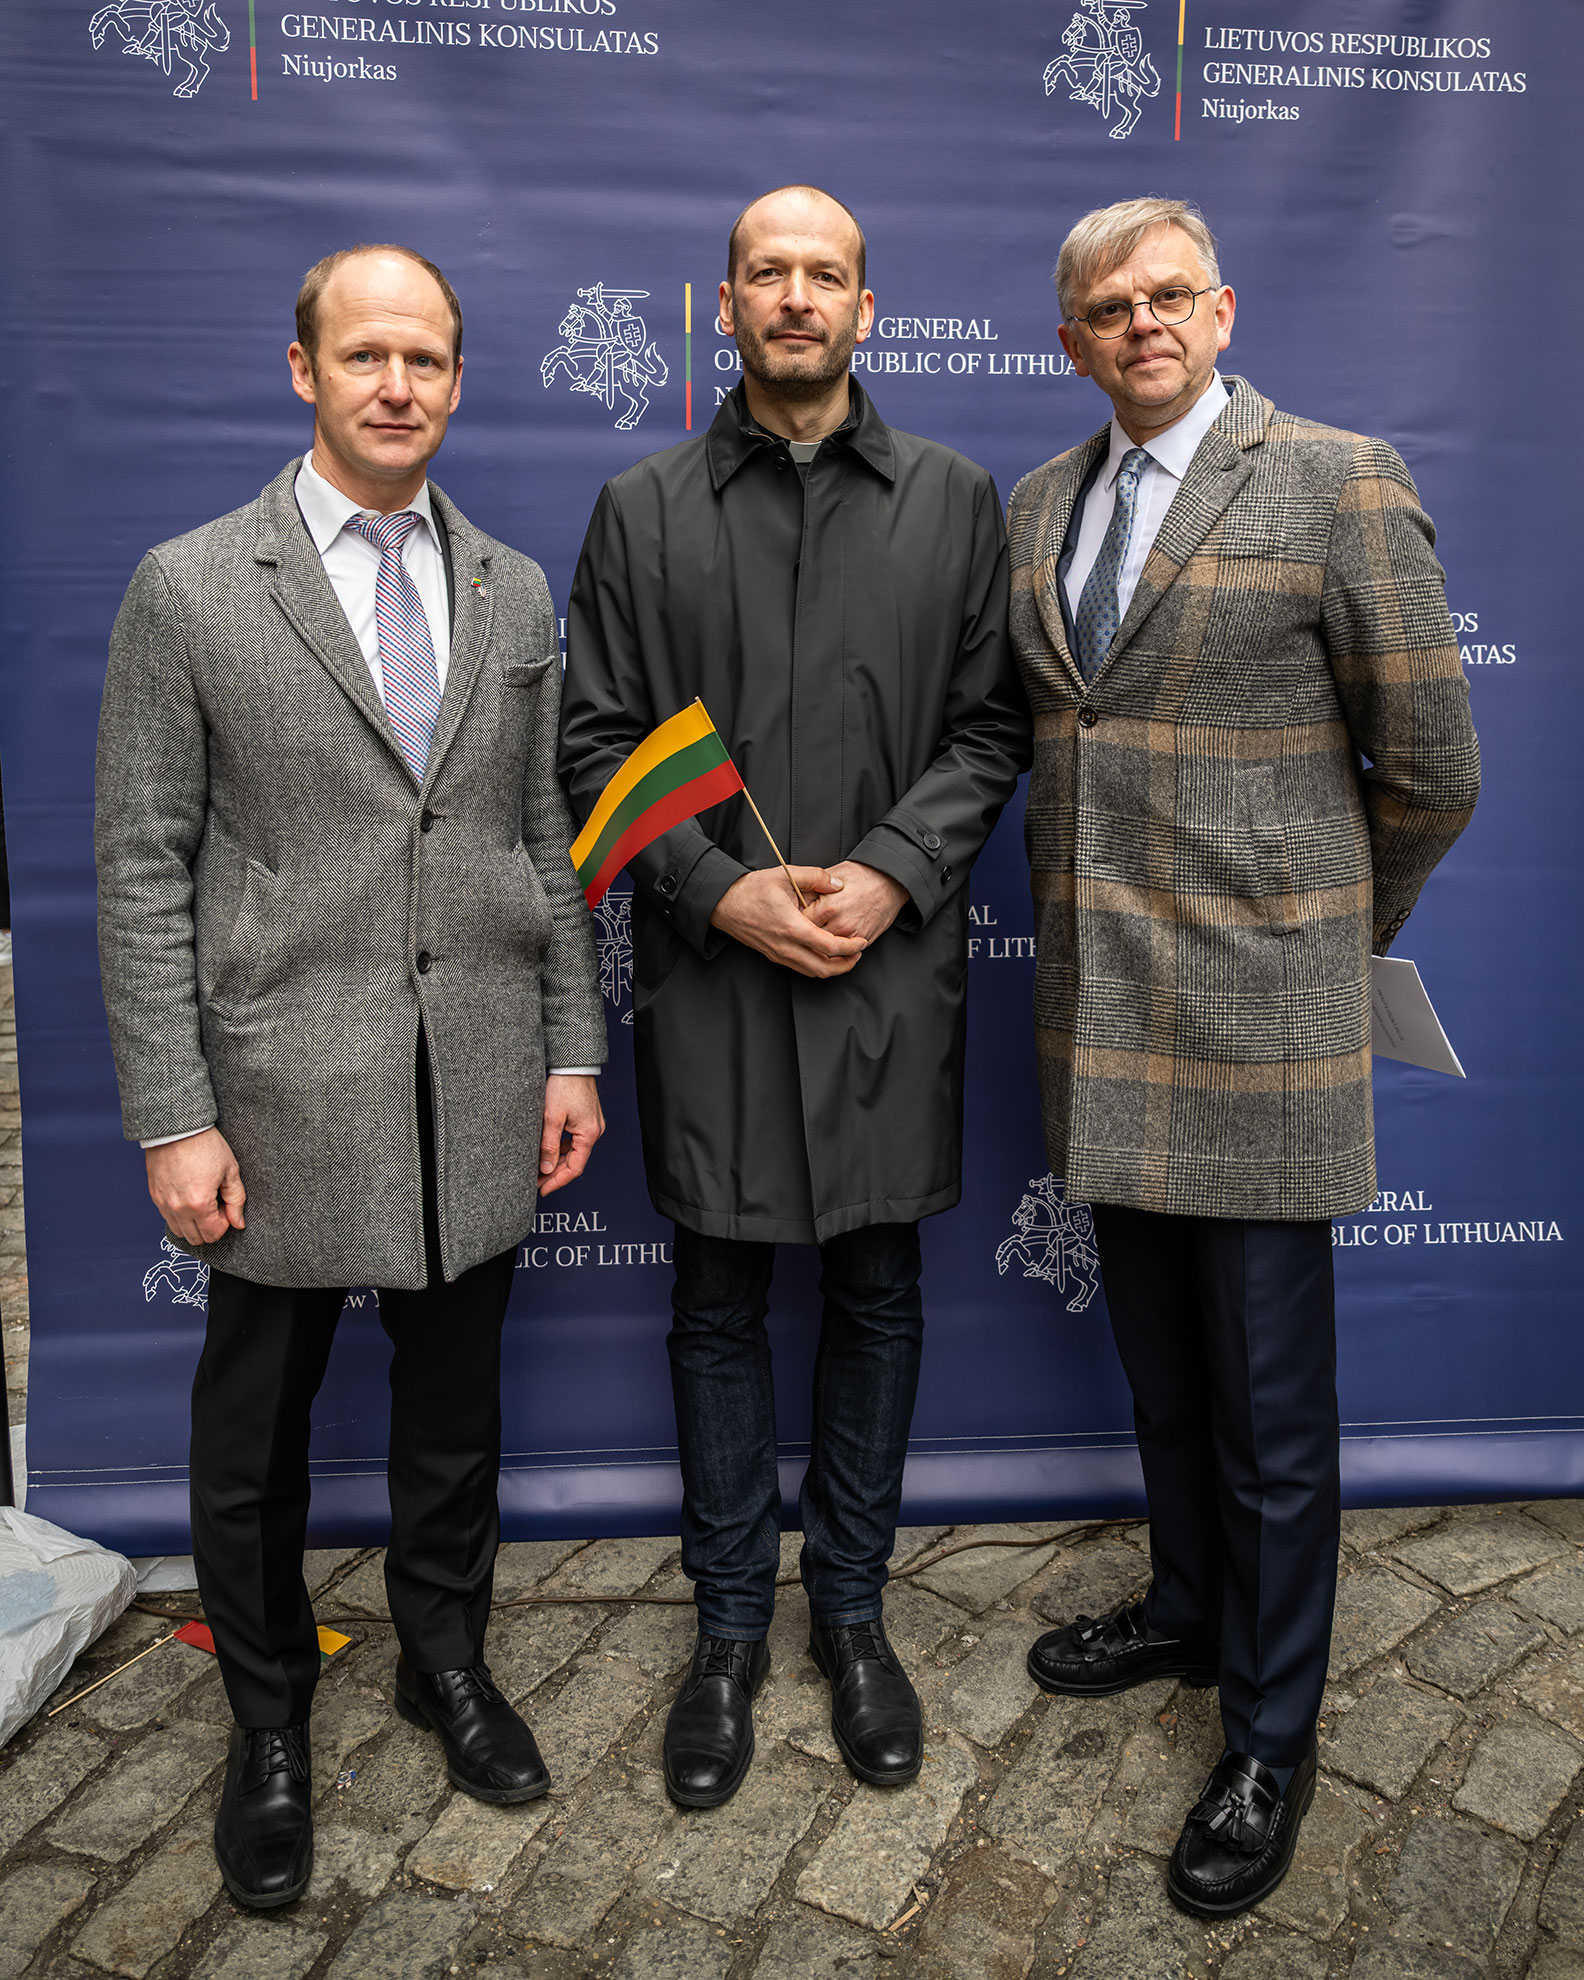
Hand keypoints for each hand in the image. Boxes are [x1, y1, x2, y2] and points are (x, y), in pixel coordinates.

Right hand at [145, 1128, 245, 1246]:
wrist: (177, 1128)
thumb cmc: (205, 1145)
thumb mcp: (230, 1171)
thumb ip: (236, 1200)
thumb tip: (238, 1223)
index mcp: (199, 1203)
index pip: (213, 1234)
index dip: (225, 1223)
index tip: (226, 1207)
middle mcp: (178, 1208)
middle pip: (196, 1238)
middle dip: (210, 1227)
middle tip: (217, 1205)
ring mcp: (163, 1203)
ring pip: (180, 1232)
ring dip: (194, 1224)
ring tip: (203, 1201)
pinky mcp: (155, 1196)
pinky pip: (168, 1219)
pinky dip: (181, 1216)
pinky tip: (190, 1196)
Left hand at [539, 1074, 604, 1195]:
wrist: (572, 1064)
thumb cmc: (565, 1086)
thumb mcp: (552, 1118)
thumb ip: (549, 1145)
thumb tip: (546, 1168)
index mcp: (589, 1134)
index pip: (574, 1168)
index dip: (558, 1181)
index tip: (543, 1190)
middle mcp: (594, 1131)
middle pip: (574, 1161)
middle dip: (555, 1174)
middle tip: (536, 1182)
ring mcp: (591, 1125)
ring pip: (573, 1151)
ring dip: (557, 1162)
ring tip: (539, 1169)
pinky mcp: (585, 1119)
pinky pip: (574, 1140)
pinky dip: (561, 1149)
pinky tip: (547, 1151)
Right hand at [709, 866, 866, 978]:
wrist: (724, 903)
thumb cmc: (752, 889)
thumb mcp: (785, 875)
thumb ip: (816, 877)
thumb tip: (838, 884)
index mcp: (792, 927)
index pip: (829, 947)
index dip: (850, 947)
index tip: (862, 942)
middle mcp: (786, 946)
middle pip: (824, 968)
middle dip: (846, 965)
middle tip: (859, 953)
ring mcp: (778, 954)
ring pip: (812, 972)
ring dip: (832, 968)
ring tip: (846, 956)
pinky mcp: (773, 955)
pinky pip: (800, 968)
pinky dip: (817, 965)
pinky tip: (824, 953)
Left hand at [801, 862, 908, 943]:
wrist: (890, 881)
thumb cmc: (862, 875)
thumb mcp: (832, 875)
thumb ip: (812, 888)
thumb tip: (794, 899)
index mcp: (828, 907)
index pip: (799, 922)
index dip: (793, 919)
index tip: (791, 917)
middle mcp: (839, 925)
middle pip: (810, 939)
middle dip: (803, 933)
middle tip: (799, 928)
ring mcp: (852, 936)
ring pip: (825, 949)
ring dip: (817, 943)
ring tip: (811, 935)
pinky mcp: (862, 941)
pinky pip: (842, 951)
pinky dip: (833, 948)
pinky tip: (828, 939)